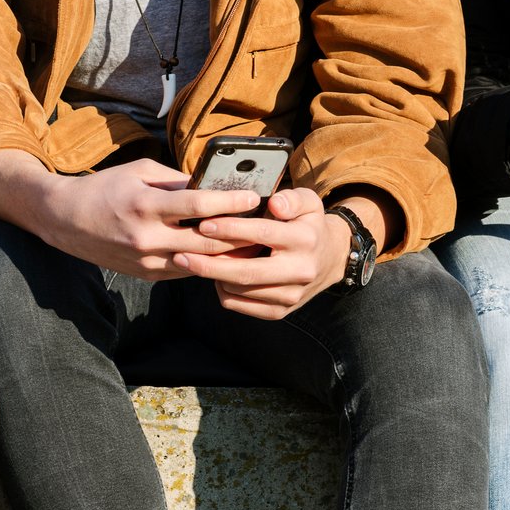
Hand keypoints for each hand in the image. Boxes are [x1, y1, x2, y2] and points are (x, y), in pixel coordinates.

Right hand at [34, 158, 258, 278]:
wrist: (66, 221)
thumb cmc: (105, 188)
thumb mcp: (139, 172)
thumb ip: (177, 181)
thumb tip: (213, 185)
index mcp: (145, 205)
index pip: (197, 206)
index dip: (229, 202)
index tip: (253, 197)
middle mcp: (147, 237)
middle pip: (206, 242)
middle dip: (239, 233)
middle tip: (263, 223)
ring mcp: (147, 261)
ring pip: (200, 262)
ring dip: (229, 254)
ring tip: (253, 241)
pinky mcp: (148, 275)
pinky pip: (186, 270)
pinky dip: (207, 262)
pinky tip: (226, 254)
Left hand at [171, 188, 352, 319]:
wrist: (329, 260)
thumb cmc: (308, 224)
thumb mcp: (308, 202)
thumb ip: (292, 197)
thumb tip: (274, 203)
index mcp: (305, 240)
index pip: (261, 234)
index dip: (230, 230)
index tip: (204, 224)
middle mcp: (300, 271)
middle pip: (246, 272)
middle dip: (209, 264)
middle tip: (181, 254)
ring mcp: (290, 295)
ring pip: (239, 290)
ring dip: (213, 277)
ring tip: (195, 261)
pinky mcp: (279, 312)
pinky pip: (240, 305)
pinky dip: (222, 291)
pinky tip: (215, 276)